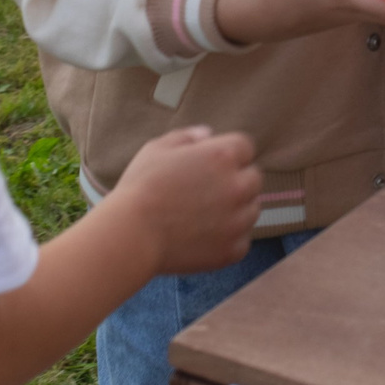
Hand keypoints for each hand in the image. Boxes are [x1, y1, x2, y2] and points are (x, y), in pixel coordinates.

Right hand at [104, 124, 263, 276]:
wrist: (131, 235)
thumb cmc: (140, 188)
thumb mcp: (157, 149)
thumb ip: (188, 136)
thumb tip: (208, 135)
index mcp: (223, 156)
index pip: (245, 147)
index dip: (227, 154)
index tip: (210, 165)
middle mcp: (238, 186)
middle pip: (253, 178)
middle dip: (235, 180)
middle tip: (206, 191)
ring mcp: (238, 220)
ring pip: (251, 209)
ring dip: (236, 209)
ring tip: (203, 215)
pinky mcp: (233, 249)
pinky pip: (243, 239)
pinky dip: (229, 238)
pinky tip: (203, 235)